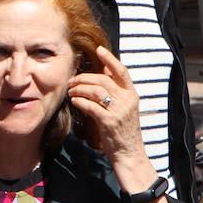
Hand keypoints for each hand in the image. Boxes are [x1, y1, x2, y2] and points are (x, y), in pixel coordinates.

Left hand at [68, 46, 143, 161]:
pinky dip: (80, 101)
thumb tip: (105, 68)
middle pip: (103, 80)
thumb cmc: (122, 129)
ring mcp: (119, 111)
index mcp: (132, 94)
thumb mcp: (123, 106)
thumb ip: (115, 89)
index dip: (110, 59)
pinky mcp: (109, 121)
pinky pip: (90, 106)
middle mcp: (128, 100)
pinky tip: (74, 101)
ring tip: (70, 92)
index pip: (122, 72)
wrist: (129, 153)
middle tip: (71, 81)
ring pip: (96, 91)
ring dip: (79, 89)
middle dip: (84, 78)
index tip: (99, 49)